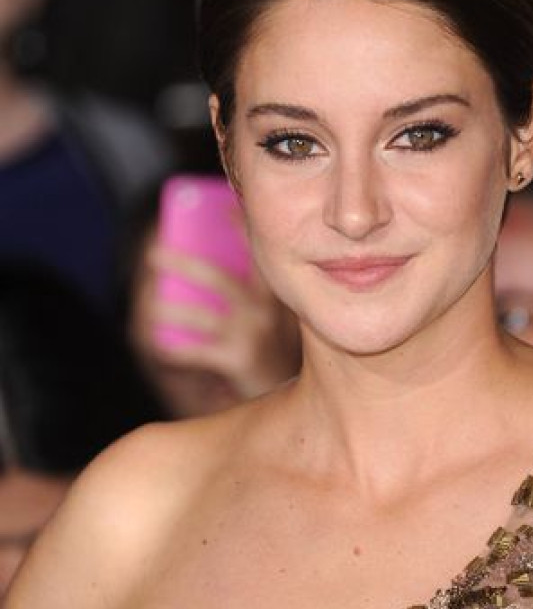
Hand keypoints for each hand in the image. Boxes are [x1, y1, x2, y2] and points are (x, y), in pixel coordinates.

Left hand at [130, 240, 299, 411]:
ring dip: (169, 310)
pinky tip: (160, 344)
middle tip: (152, 253)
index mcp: (275, 294)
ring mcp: (252, 334)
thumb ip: (254, 297)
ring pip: (199, 316)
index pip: (256, 252)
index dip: (240, 228)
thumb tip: (207, 273)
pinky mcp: (239, 359)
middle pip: (217, 278)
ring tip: (151, 306)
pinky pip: (195, 351)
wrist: (306, 401)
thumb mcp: (272, 319)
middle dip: (182, 264)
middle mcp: (265, 310)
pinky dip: (174, 348)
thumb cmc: (277, 353)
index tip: (221, 208)